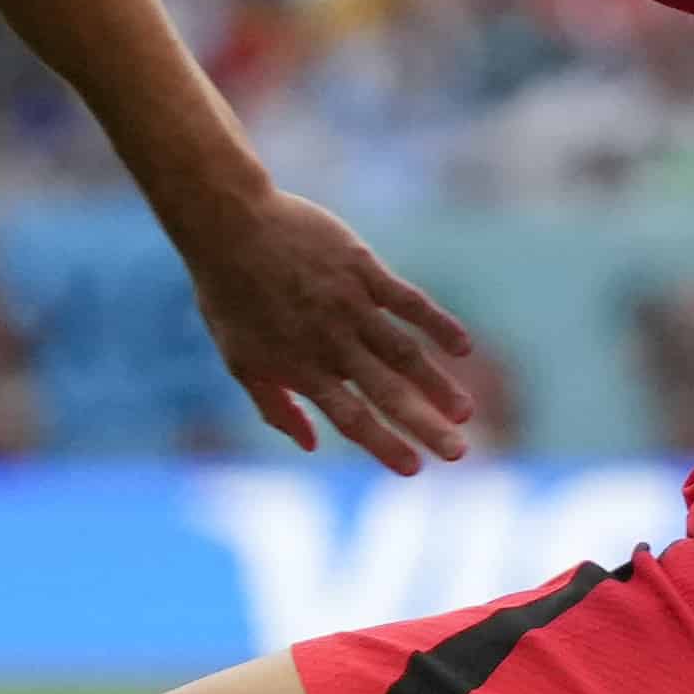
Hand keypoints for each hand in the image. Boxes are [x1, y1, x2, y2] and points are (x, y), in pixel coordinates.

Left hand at [175, 178, 476, 471]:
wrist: (229, 224)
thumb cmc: (229, 296)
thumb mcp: (239, 360)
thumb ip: (276, 406)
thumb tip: (311, 446)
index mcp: (302, 369)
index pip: (351, 418)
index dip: (384, 445)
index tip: (415, 469)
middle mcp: (331, 342)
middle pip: (387, 392)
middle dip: (425, 425)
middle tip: (459, 452)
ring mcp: (350, 304)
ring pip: (404, 352)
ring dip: (437, 383)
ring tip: (464, 410)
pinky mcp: (363, 268)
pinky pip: (408, 300)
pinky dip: (437, 323)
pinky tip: (462, 346)